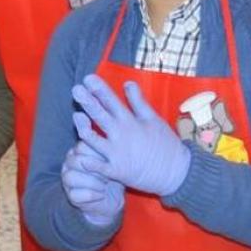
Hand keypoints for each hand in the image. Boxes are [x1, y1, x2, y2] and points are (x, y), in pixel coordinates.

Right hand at [61, 140, 123, 225]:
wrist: (113, 196)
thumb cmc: (111, 174)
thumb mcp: (110, 162)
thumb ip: (105, 153)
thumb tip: (106, 147)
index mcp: (77, 151)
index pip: (81, 147)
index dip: (96, 153)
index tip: (109, 161)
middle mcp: (69, 164)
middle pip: (75, 161)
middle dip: (94, 169)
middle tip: (107, 175)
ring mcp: (67, 181)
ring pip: (71, 177)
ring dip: (92, 182)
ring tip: (104, 185)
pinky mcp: (71, 196)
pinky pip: (75, 194)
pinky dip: (92, 194)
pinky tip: (102, 194)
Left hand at [71, 74, 190, 196]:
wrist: (175, 173)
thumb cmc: (165, 144)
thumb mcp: (154, 119)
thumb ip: (138, 102)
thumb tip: (128, 82)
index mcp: (130, 121)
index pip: (111, 101)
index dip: (99, 89)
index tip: (87, 78)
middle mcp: (121, 135)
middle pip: (99, 115)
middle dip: (86, 101)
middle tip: (75, 89)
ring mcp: (116, 154)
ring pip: (92, 139)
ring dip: (82, 127)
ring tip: (76, 116)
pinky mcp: (116, 171)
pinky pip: (97, 166)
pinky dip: (87, 161)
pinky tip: (78, 155)